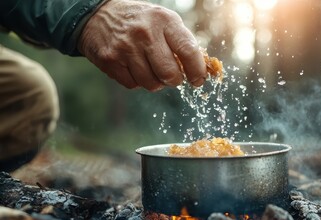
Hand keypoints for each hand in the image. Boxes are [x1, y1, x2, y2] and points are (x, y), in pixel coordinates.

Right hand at [78, 0, 206, 90]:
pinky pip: (133, 85)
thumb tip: (202, 70)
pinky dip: (137, 81)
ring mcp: (126, 48)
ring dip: (156, 82)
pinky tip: (134, 67)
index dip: (197, 70)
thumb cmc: (142, 21)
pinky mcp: (110, 61)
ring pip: (152, 84)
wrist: (99, 14)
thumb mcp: (164, 21)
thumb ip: (183, 42)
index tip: (198, 79)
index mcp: (164, 21)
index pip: (188, 51)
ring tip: (151, 68)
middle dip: (174, 80)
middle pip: (170, 74)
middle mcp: (145, 33)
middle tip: (172, 76)